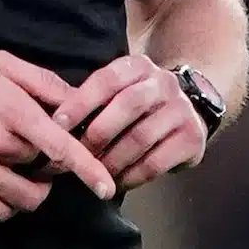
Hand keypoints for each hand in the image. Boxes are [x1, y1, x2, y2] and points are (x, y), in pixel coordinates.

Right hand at [0, 51, 114, 221]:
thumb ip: (41, 82)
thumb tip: (76, 101)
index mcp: (9, 109)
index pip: (59, 146)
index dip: (87, 169)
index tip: (106, 187)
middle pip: (43, 167)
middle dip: (48, 161)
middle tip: (36, 147)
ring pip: (24, 197)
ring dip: (33, 189)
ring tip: (23, 172)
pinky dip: (7, 203)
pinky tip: (1, 184)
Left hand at [48, 55, 205, 191]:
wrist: (191, 110)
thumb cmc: (140, 106)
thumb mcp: (121, 90)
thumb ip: (95, 100)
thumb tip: (55, 125)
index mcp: (139, 67)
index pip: (107, 80)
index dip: (80, 102)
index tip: (58, 124)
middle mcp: (163, 83)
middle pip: (127, 105)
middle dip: (97, 134)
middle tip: (78, 155)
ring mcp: (181, 110)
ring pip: (140, 137)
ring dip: (112, 160)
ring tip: (96, 173)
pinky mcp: (192, 138)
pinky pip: (156, 162)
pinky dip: (132, 176)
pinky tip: (118, 182)